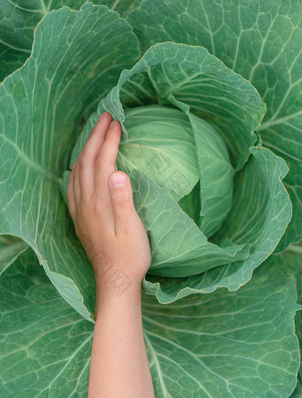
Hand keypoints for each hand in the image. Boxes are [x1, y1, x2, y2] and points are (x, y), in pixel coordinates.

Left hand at [67, 112, 150, 298]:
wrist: (115, 281)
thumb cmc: (130, 255)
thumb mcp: (132, 229)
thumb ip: (123, 200)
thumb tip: (118, 172)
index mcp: (99, 202)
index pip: (103, 162)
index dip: (109, 140)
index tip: (117, 122)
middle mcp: (85, 203)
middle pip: (87, 162)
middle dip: (96, 136)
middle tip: (106, 116)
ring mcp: (80, 210)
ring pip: (78, 171)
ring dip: (86, 148)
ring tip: (95, 132)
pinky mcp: (80, 218)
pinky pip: (73, 186)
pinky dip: (77, 168)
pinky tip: (80, 166)